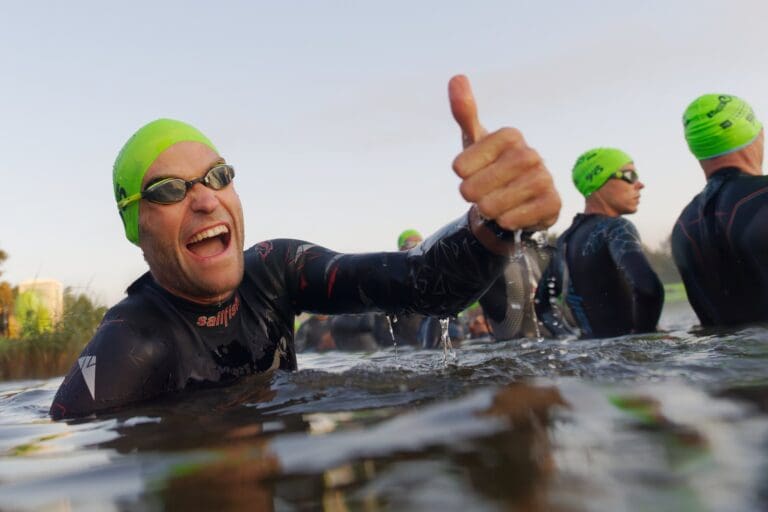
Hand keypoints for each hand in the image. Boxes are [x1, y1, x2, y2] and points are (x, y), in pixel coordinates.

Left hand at [449, 75, 559, 232]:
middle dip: (472, 196)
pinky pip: (514, 219)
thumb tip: (457, 77)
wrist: (516, 201)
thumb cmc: (490, 167)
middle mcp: (529, 154)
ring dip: (487, 210)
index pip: (461, 166)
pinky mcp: (552, 203)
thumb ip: (464, 112)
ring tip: (495, 203)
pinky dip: (506, 221)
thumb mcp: (474, 141)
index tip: (471, 171)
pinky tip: (510, 214)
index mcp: (509, 136)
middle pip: (474, 188)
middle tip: (481, 193)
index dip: (462, 175)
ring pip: (493, 206)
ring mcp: (544, 178)